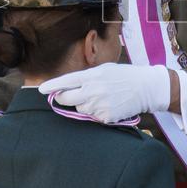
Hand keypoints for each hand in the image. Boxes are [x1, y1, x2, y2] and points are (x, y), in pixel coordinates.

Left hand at [38, 63, 171, 122]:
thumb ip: (86, 77)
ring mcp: (98, 105)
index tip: (40, 90)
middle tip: (67, 96)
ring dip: (85, 105)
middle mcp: (92, 90)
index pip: (65, 82)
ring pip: (80, 109)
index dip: (51, 86)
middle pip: (66, 99)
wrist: (146, 88)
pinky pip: (93, 117)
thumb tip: (69, 86)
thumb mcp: (104, 70)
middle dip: (63, 98)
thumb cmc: (125, 76)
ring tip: (102, 97)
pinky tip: (109, 105)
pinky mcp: (105, 117)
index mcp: (91, 76)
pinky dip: (97, 113)